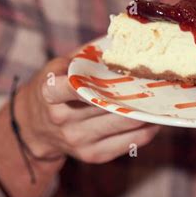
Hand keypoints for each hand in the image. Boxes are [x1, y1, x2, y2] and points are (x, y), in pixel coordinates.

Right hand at [16, 56, 160, 163]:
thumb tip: (120, 41)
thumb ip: (85, 56)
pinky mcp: (91, 155)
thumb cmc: (54, 89)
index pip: (68, 88)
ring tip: (161, 99)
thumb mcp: (59, 67)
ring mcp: (77, 140)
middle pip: (104, 105)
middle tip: (156, 82)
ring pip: (120, 124)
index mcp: (50, 94)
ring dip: (144, 112)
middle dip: (132, 93)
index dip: (88, 82)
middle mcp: (61, 119)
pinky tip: (154, 119)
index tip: (112, 72)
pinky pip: (125, 144)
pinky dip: (144, 131)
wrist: (34, 128)